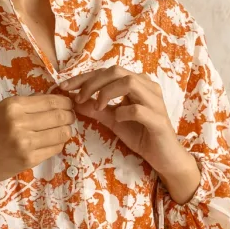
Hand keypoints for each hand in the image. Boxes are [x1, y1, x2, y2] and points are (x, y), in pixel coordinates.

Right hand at [0, 93, 76, 191]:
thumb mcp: (2, 112)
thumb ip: (27, 106)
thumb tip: (55, 101)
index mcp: (13, 105)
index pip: (51, 100)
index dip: (66, 102)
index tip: (69, 105)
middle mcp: (19, 121)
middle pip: (60, 115)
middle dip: (70, 116)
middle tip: (70, 118)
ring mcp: (25, 142)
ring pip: (62, 132)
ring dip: (67, 131)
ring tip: (63, 130)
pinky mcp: (29, 159)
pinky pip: (55, 148)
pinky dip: (58, 144)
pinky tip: (52, 143)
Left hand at [61, 66, 199, 201]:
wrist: (164, 157)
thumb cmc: (141, 135)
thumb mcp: (113, 121)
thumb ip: (96, 109)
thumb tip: (74, 101)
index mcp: (137, 83)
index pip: (107, 72)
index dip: (84, 77)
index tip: (65, 87)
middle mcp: (147, 87)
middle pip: (116, 71)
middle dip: (92, 83)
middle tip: (79, 98)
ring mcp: (155, 102)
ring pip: (129, 82)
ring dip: (107, 93)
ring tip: (98, 108)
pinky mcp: (158, 120)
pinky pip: (138, 109)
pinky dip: (123, 112)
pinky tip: (118, 120)